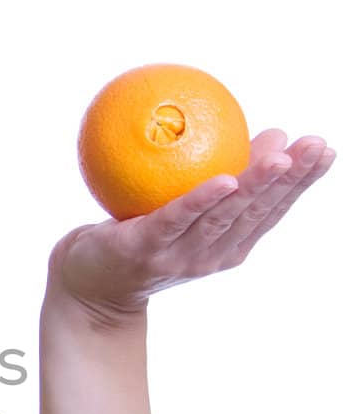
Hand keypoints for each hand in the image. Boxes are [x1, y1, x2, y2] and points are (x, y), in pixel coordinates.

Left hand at [48, 131, 335, 320]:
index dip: (303, 181)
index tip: (324, 148)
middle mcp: (214, 254)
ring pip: (226, 216)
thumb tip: (269, 131)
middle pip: (260, 213)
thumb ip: (220, 172)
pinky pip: (178, 219)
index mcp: (230, 245)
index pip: (274, 209)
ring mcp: (182, 256)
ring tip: (280, 156)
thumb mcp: (185, 205)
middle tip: (315, 144)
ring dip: (256, 185)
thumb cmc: (141, 235)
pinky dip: (202, 200)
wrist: (90, 282)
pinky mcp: (148, 249)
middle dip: (291, 179)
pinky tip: (224, 179)